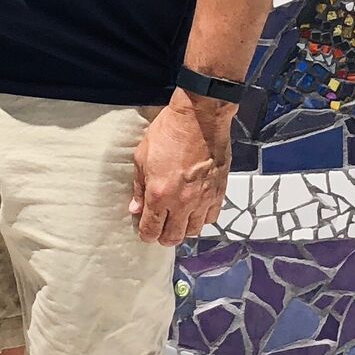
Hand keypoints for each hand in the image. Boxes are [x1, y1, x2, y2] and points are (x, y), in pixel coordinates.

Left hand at [129, 94, 232, 245]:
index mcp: (159, 195)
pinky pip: (211, 217)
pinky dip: (202, 219)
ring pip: (193, 231)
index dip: (146, 234)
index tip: (144, 232)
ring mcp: (202, 199)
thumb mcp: (142, 156)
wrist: (199, 117)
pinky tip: (196, 210)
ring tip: (178, 221)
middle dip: (163, 237)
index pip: (151, 229)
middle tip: (159, 231)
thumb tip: (136, 208)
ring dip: (183, 229)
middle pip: (173, 237)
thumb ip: (139, 187)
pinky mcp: (218, 192)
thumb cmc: (168, 132)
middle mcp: (182, 203)